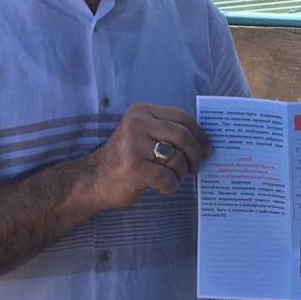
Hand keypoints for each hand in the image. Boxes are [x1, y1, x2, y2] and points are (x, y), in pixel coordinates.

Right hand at [85, 104, 212, 211]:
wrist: (92, 180)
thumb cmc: (125, 160)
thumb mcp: (142, 135)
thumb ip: (167, 132)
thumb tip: (204, 143)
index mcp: (142, 112)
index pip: (182, 118)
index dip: (200, 135)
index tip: (208, 150)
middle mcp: (137, 124)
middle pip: (183, 136)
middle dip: (195, 155)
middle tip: (194, 168)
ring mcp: (133, 145)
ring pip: (177, 158)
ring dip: (180, 174)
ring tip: (172, 178)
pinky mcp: (134, 167)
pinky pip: (167, 178)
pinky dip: (170, 186)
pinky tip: (160, 187)